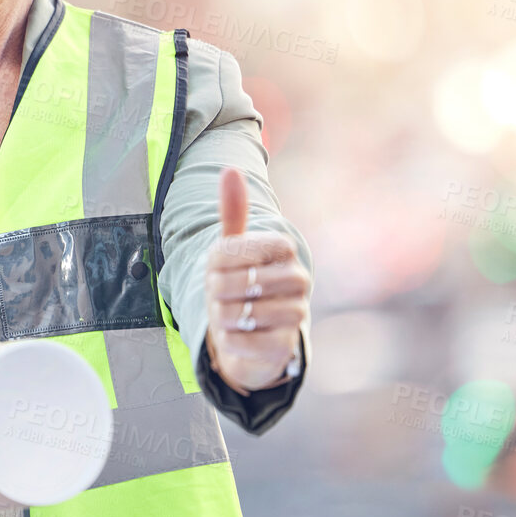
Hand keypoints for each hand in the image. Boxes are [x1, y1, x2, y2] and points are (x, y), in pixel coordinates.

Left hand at [205, 167, 310, 394]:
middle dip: (216, 292)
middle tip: (219, 296)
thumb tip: (230, 170)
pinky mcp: (286, 346)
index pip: (237, 248)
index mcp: (285, 249)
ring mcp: (296, 314)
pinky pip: (242, 341)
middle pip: (239, 282)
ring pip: (239, 313)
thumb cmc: (240, 283)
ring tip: (227, 315)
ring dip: (220, 317)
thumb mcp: (232, 249)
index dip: (216, 262)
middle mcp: (298, 279)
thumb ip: (233, 212)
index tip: (217, 267)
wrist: (253, 333)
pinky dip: (228, 340)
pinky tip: (235, 335)